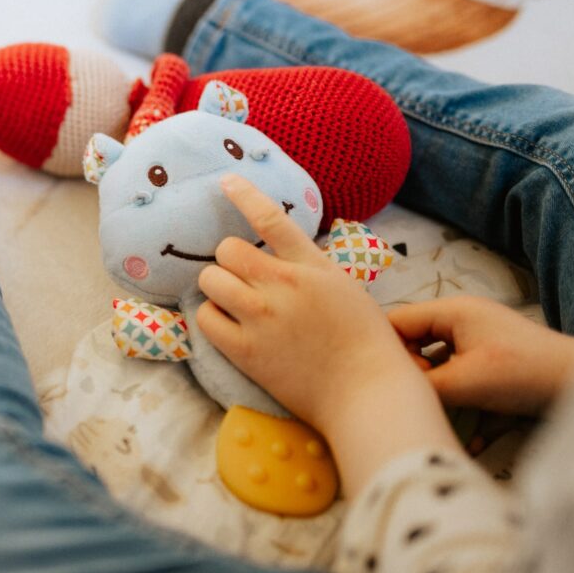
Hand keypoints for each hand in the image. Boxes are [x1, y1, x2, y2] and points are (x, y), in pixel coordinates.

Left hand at [195, 174, 459, 496]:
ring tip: (233, 304)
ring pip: (210, 279)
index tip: (225, 180)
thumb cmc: (365, 344)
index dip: (244, 194)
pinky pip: (205, 318)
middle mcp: (284, 284)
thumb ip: (310, 269)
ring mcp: (262, 316)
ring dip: (217, 289)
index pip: (272, 218)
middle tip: (242, 281)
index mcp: (313, 265)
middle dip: (230, 262)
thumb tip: (277, 256)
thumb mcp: (344, 289)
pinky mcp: (246, 350)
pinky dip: (211, 319)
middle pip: (228, 249)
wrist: (367, 392)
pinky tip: (228, 327)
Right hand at [389, 296, 573, 414]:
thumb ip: (421, 384)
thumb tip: (390, 390)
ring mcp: (476, 335)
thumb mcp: (464, 382)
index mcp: (451, 311)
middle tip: (420, 393)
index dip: (387, 350)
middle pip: (412, 339)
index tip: (396, 379)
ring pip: (432, 356)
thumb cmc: (523, 373)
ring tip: (439, 404)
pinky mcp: (487, 355)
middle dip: (411, 369)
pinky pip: (454, 367)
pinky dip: (452, 388)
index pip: (396, 322)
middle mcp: (460, 317)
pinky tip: (462, 414)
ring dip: (432, 382)